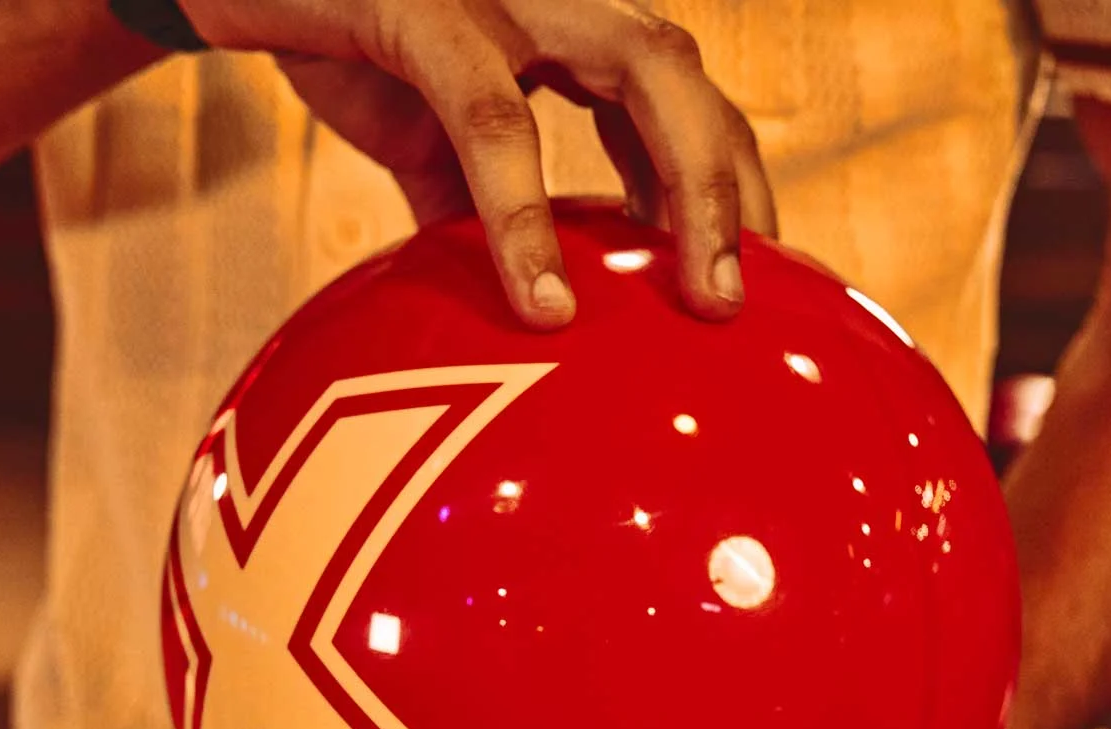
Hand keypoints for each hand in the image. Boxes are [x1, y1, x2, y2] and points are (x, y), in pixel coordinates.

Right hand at [175, 0, 774, 327]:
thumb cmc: (347, 52)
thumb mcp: (427, 145)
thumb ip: (478, 212)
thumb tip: (518, 316)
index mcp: (570, 31)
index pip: (686, 100)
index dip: (733, 184)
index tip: (763, 282)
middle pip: (688, 78)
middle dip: (734, 187)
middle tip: (744, 301)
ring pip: (641, 71)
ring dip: (686, 187)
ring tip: (697, 297)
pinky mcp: (425, 7)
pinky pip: (495, 117)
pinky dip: (524, 213)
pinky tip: (543, 301)